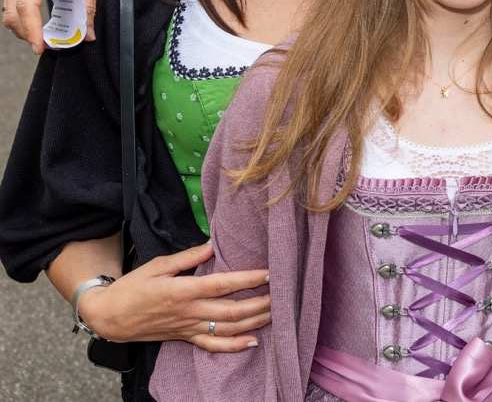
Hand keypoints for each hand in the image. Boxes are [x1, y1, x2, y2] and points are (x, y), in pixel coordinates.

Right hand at [3, 0, 102, 53]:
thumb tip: (87, 35)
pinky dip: (23, 18)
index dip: (32, 29)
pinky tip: (38, 27)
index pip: (26, 5)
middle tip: (47, 47)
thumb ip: (87, 7)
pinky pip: (12, 3)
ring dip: (23, 27)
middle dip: (27, 33)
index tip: (40, 48)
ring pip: (9, 10)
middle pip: (12, 11)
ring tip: (44, 38)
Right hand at [76, 242, 270, 352]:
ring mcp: (189, 327)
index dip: (248, 278)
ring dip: (254, 322)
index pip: (223, 284)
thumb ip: (187, 258)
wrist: (109, 316)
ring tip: (276, 312)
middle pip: (232, 310)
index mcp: (183, 291)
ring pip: (228, 328)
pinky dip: (234, 346)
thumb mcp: (157, 265)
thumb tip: (212, 246)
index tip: (270, 272)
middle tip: (283, 294)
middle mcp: (190, 312)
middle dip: (261, 302)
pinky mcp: (185, 338)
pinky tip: (253, 342)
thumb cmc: (132, 287)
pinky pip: (213, 345)